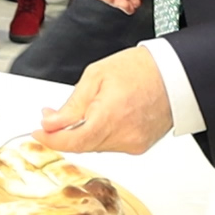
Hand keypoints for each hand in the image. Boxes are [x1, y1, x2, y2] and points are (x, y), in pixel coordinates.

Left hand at [33, 46, 172, 154]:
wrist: (176, 74)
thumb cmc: (141, 68)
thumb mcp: (96, 75)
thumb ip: (72, 104)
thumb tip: (50, 122)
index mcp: (109, 116)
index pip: (72, 141)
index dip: (51, 139)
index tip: (38, 132)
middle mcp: (123, 135)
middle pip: (82, 146)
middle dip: (62, 133)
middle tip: (52, 116)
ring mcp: (133, 144)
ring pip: (95, 146)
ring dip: (81, 133)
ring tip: (80, 111)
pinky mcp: (140, 146)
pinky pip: (111, 145)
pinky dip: (100, 134)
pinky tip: (101, 117)